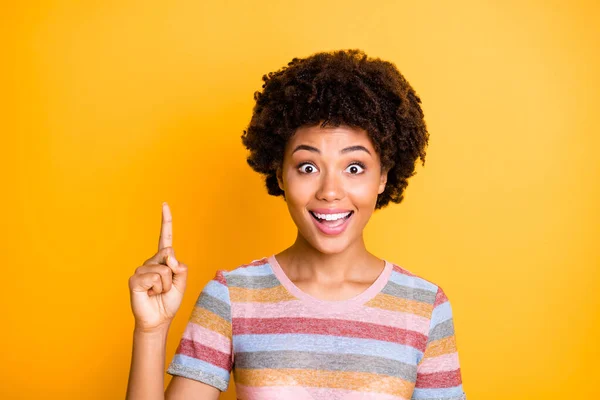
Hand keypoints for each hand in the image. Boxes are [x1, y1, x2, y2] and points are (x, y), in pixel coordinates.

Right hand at [128, 202, 187, 331]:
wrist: (158, 320)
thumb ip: (180, 268)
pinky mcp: (134, 279)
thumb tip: (170, 257)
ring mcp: (141, 269)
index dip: (166, 221)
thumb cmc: (169, 301)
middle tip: (166, 288)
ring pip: (163, 270)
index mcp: (163, 261)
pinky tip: (150, 294)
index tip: (164, 204)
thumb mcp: (182, 283)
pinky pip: (154, 278)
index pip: (165, 238)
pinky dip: (157, 288)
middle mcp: (151, 262)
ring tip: (157, 293)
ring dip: (165, 285)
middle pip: (169, 256)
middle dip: (173, 273)